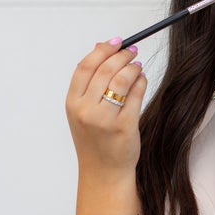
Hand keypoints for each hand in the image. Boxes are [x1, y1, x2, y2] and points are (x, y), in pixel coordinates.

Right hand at [66, 37, 147, 180]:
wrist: (104, 172)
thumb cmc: (95, 139)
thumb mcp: (84, 110)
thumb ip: (91, 82)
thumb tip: (101, 46)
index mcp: (72, 104)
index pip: (85, 67)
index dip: (102, 50)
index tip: (115, 41)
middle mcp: (86, 110)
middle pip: (105, 70)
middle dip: (121, 55)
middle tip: (132, 50)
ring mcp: (104, 119)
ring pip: (122, 80)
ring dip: (132, 67)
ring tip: (137, 66)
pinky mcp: (124, 126)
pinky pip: (136, 94)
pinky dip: (141, 82)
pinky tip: (142, 80)